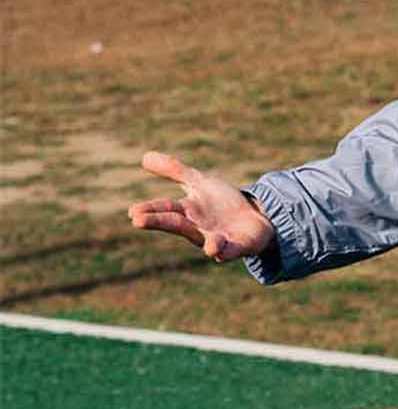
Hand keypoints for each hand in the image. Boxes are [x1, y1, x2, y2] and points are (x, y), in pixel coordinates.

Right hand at [128, 151, 275, 262]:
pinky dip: (225, 251)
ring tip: (206, 245)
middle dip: (158, 222)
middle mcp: (198, 228)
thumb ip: (175, 171)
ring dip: (208, 243)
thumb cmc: (222, 203)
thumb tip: (144, 157)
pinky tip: (218, 252)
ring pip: (209, 243)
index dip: (149, 209)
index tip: (132, 212)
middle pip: (176, 224)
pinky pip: (230, 251)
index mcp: (187, 211)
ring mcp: (217, 239)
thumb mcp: (199, 182)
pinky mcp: (237, 246)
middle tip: (137, 221)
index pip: (165, 208)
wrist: (254, 218)